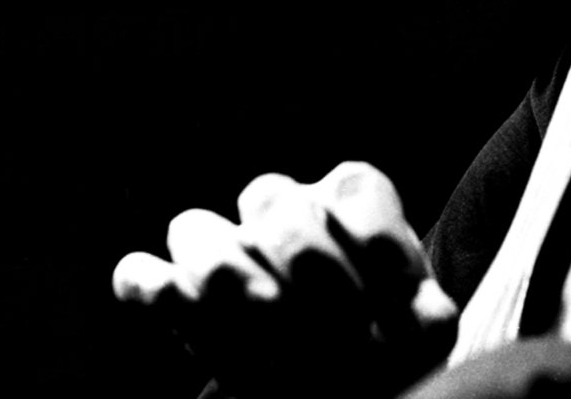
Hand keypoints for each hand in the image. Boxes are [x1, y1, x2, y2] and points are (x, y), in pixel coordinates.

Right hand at [113, 161, 457, 397]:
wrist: (340, 382)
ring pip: (194, 228)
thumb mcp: (418, 336)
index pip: (355, 190)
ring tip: (265, 316)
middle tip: (339, 329)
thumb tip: (430, 316)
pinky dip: (150, 285)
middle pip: (271, 201)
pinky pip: (139, 275)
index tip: (406, 303)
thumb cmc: (384, 350)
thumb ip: (424, 320)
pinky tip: (170, 299)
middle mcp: (282, 214)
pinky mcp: (177, 302)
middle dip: (309, 263)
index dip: (380, 243)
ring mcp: (224, 254)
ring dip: (225, 270)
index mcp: (345, 202)